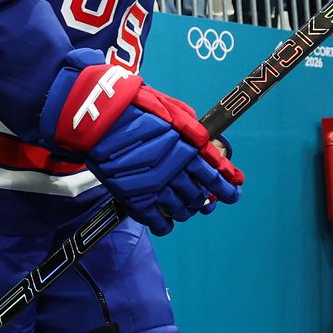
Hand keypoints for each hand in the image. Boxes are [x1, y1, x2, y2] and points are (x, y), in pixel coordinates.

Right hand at [39, 51, 243, 234]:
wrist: (98, 118)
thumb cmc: (134, 107)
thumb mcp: (170, 109)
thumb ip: (192, 128)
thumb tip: (207, 143)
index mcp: (187, 150)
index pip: (214, 175)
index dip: (226, 187)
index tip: (234, 192)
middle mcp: (175, 172)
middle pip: (198, 195)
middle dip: (205, 200)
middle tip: (206, 201)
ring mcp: (155, 187)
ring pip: (181, 210)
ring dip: (187, 210)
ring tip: (185, 208)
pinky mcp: (135, 198)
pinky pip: (157, 221)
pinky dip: (165, 225)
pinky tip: (166, 223)